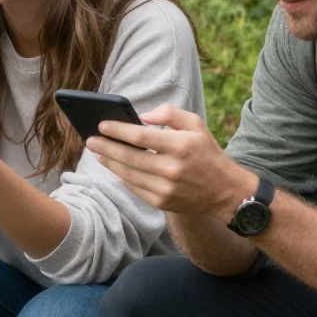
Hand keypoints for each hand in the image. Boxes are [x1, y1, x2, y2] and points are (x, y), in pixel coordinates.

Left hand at [86, 105, 246, 215]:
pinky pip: (135, 187)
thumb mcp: (196, 124)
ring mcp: (166, 189)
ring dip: (110, 162)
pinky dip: (122, 176)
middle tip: (90, 139)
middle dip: (106, 147)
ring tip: (97, 152)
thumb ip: (170, 113)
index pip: (140, 137)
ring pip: (129, 174)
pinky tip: (113, 166)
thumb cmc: (208, 153)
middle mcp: (172, 169)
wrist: (225, 191)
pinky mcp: (162, 202)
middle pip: (129, 157)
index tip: (102, 124)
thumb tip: (143, 117)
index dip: (118, 130)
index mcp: (180, 146)